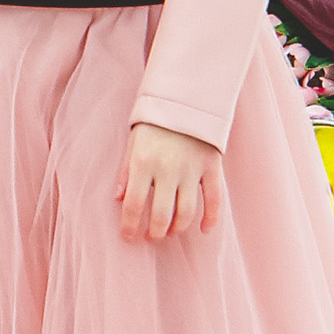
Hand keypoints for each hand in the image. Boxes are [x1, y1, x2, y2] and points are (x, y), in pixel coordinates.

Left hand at [118, 124, 220, 245]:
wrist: (187, 96)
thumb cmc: (154, 122)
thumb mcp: (133, 142)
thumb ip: (125, 171)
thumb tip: (118, 200)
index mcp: (143, 162)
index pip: (133, 205)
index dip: (129, 226)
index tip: (128, 237)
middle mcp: (167, 168)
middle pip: (161, 215)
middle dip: (154, 233)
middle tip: (150, 237)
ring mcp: (192, 168)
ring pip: (186, 212)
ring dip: (176, 228)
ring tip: (169, 232)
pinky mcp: (212, 166)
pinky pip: (215, 199)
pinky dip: (211, 218)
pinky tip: (204, 229)